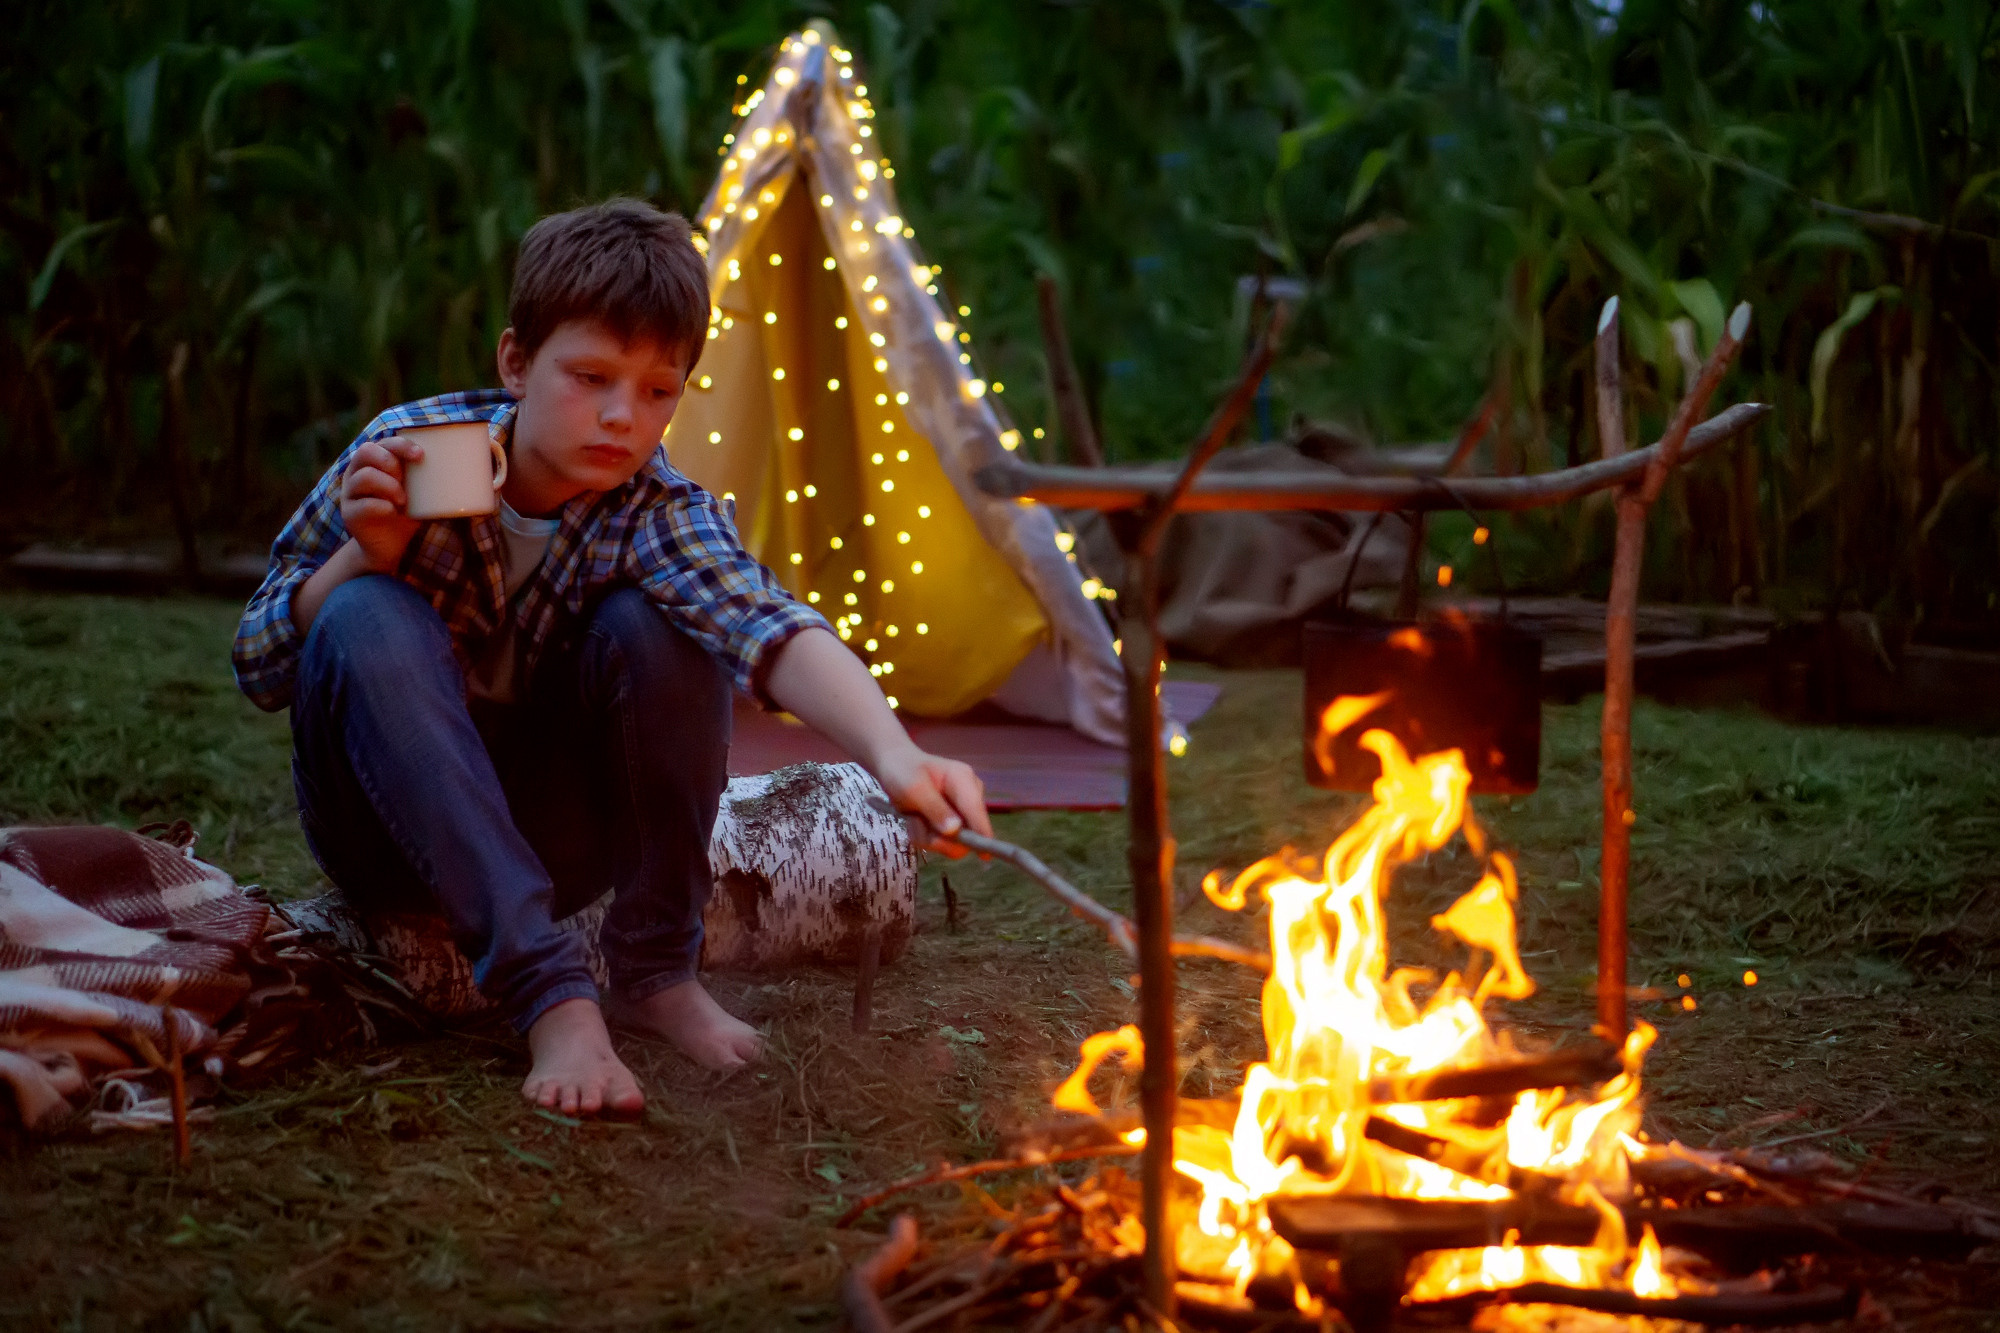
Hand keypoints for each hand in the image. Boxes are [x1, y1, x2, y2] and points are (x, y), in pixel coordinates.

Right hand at [340, 436, 424, 572]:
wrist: (390, 546)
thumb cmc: (408, 513)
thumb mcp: (422, 493)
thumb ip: (436, 478)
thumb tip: (480, 469)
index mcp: (375, 463)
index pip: (383, 443)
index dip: (400, 445)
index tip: (421, 455)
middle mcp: (357, 473)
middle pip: (365, 451)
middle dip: (390, 462)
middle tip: (406, 480)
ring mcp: (350, 493)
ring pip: (363, 477)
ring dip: (388, 485)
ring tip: (403, 500)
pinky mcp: (350, 514)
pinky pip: (361, 504)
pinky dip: (380, 506)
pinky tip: (392, 511)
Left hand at [873, 744, 990, 855]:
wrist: (893, 766)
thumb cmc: (903, 771)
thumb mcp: (914, 788)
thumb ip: (935, 809)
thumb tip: (955, 831)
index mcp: (964, 780)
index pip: (976, 811)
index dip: (982, 833)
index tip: (985, 855)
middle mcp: (969, 796)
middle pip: (967, 833)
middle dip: (938, 837)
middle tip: (916, 824)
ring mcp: (961, 811)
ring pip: (952, 842)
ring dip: (927, 836)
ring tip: (913, 818)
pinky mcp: (952, 823)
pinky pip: (943, 842)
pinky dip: (925, 836)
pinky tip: (916, 820)